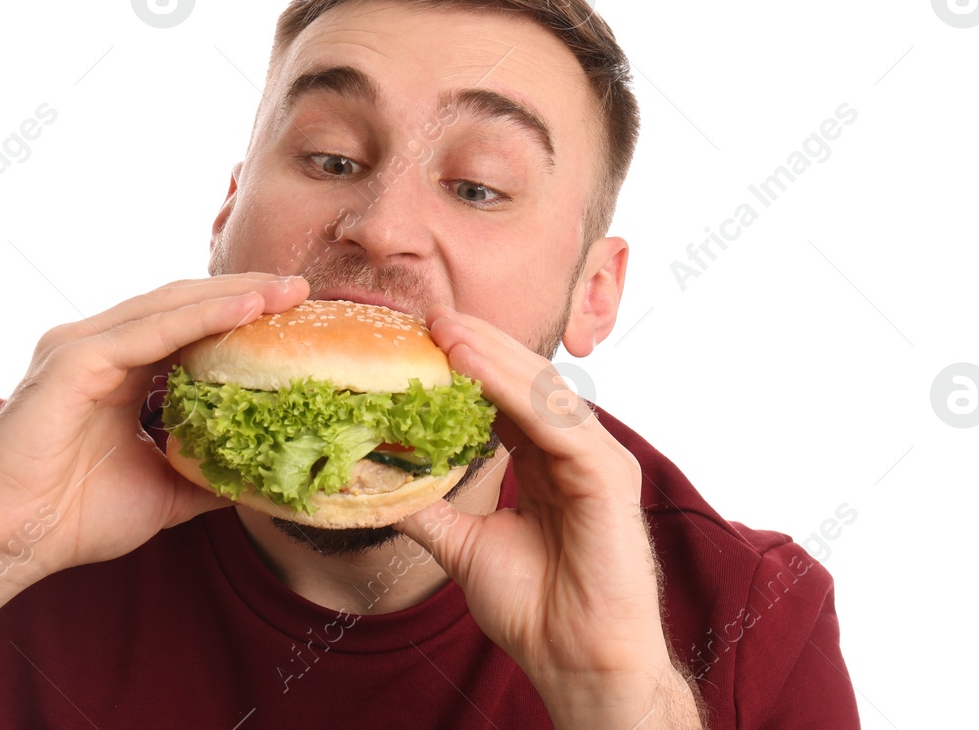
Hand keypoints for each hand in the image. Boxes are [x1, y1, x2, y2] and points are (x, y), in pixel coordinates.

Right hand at [0, 272, 309, 578]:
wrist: (4, 544)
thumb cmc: (67, 519)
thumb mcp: (158, 491)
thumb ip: (203, 472)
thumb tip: (256, 475)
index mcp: (113, 369)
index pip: (185, 326)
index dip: (237, 316)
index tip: (292, 314)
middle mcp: (96, 347)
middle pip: (181, 305)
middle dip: (243, 294)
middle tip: (300, 290)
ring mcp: (80, 347)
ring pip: (169, 308)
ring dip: (230, 297)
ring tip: (283, 292)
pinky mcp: (72, 361)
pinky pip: (148, 332)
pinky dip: (198, 318)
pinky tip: (241, 310)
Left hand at [392, 304, 702, 727]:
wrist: (574, 660)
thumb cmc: (536, 610)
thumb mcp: (463, 547)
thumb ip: (426, 509)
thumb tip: (370, 484)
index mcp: (549, 462)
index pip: (508, 397)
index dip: (468, 365)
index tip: (420, 339)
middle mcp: (577, 451)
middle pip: (527, 381)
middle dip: (478, 346)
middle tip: (429, 317)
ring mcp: (598, 459)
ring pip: (541, 390)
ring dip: (491, 356)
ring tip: (444, 330)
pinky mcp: (609, 476)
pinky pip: (555, 421)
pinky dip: (513, 392)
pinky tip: (474, 369)